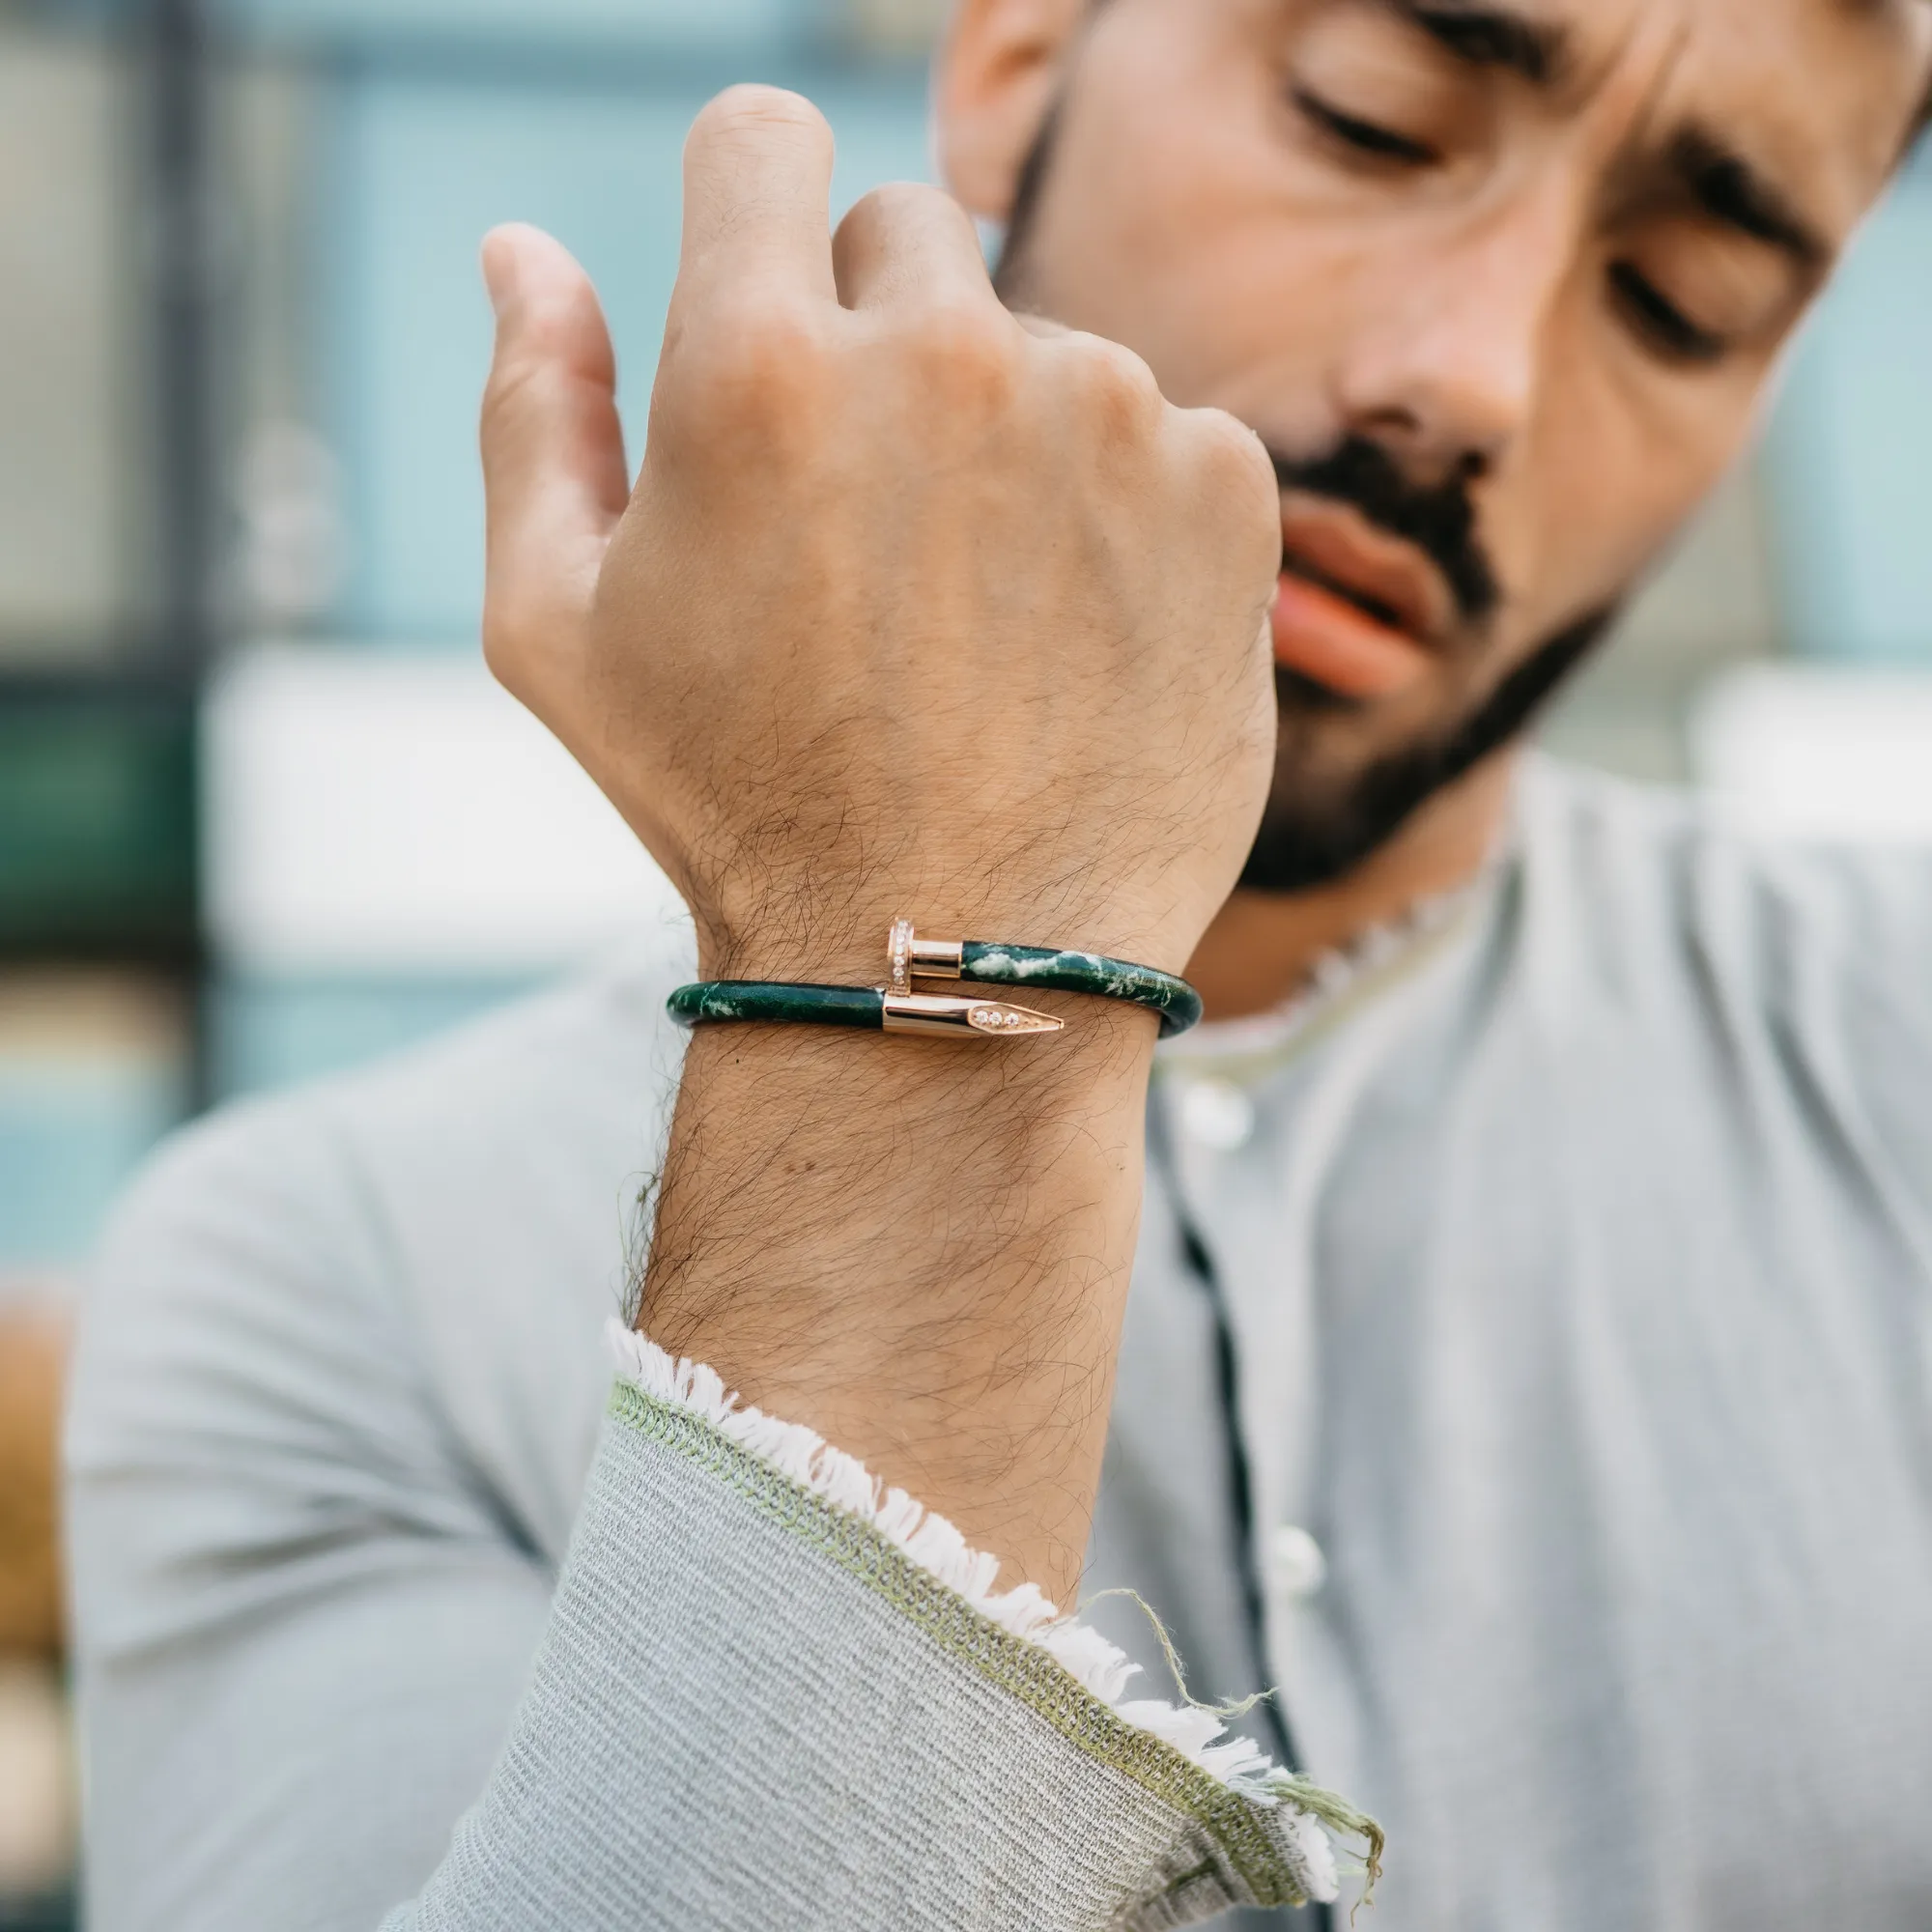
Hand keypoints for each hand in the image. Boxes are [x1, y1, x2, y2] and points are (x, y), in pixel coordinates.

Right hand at [479, 85, 1279, 983]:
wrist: (955, 961)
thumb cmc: (737, 806)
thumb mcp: (559, 632)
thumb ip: (532, 409)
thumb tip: (519, 248)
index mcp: (760, 366)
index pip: (761, 137)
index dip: (752, 200)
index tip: (769, 280)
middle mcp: (948, 352)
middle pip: (907, 231)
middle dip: (875, 334)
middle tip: (868, 516)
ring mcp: (1107, 412)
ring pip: (1039, 346)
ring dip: (1002, 436)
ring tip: (974, 617)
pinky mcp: (1224, 484)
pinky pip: (1158, 430)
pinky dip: (1118, 506)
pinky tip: (1074, 638)